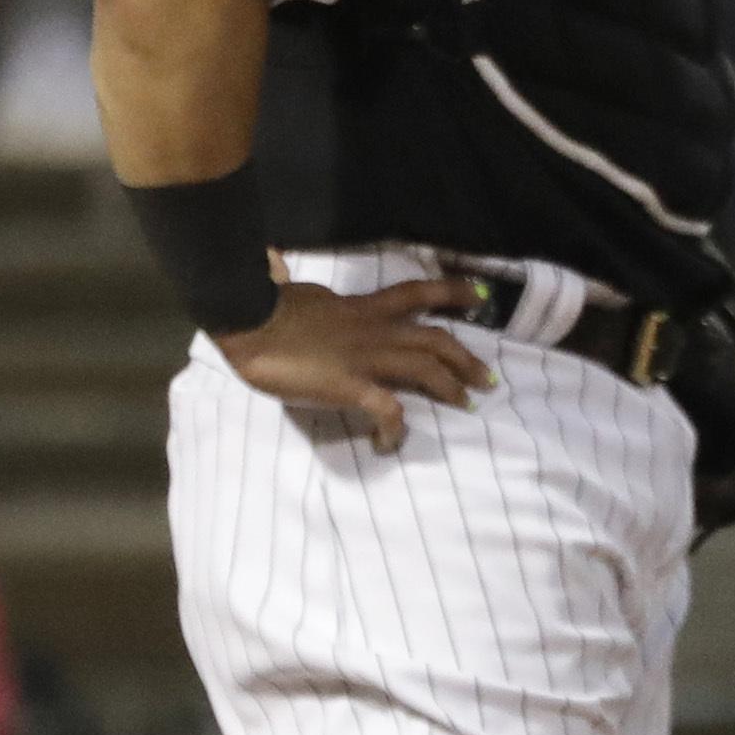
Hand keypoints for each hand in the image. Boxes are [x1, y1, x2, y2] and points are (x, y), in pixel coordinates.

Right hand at [214, 276, 493, 450]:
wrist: (247, 322)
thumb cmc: (264, 309)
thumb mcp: (305, 298)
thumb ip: (323, 305)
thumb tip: (311, 294)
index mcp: (361, 308)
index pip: (414, 293)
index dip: (450, 292)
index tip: (479, 296)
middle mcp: (373, 330)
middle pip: (435, 338)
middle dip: (465, 357)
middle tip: (487, 378)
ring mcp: (365, 358)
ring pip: (425, 367)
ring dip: (450, 385)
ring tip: (466, 403)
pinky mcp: (350, 386)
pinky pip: (387, 410)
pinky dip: (394, 428)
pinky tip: (390, 442)